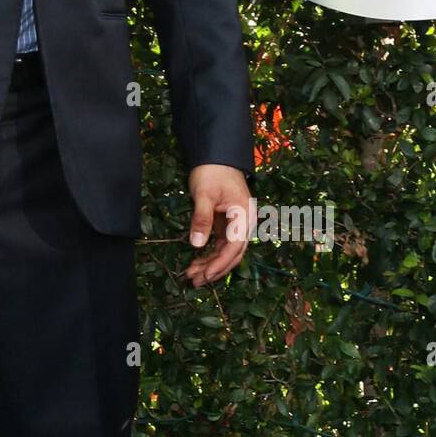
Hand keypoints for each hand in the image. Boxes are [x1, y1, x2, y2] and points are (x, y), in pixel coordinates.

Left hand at [184, 164, 255, 288]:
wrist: (216, 155)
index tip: (205, 275)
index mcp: (243, 216)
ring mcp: (236, 224)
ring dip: (211, 264)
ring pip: (226, 251)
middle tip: (194, 281)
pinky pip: (221, 244)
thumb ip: (202, 218)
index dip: (220, 264)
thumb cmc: (212, 171)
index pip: (234, 247)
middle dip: (215, 269)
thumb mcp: (204, 194)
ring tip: (191, 276)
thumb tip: (198, 245)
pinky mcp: (227, 223)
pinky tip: (197, 263)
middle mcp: (244, 223)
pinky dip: (210, 254)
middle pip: (232, 253)